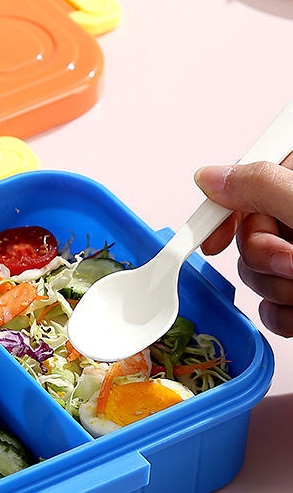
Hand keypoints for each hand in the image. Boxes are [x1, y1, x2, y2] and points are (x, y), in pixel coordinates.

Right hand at [195, 160, 292, 335]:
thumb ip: (260, 186)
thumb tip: (209, 176)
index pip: (250, 181)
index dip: (226, 209)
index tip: (213, 236)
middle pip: (248, 234)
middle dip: (261, 257)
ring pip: (257, 274)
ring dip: (275, 289)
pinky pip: (271, 309)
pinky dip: (283, 316)